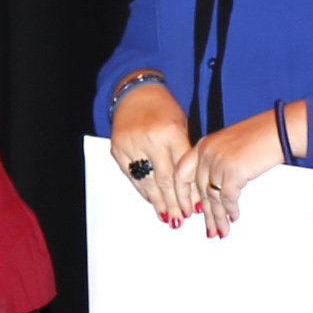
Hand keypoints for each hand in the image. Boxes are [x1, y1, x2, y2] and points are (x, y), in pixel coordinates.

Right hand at [109, 81, 195, 223]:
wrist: (136, 93)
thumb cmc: (165, 110)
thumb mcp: (182, 126)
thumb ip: (185, 154)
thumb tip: (195, 189)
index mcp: (171, 133)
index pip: (181, 171)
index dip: (188, 193)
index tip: (195, 209)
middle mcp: (150, 140)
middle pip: (164, 180)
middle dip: (173, 203)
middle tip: (180, 219)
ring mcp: (131, 145)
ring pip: (146, 181)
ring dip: (157, 201)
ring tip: (166, 217)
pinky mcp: (117, 149)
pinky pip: (132, 175)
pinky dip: (143, 189)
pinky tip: (151, 200)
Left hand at [184, 104, 296, 235]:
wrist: (279, 129)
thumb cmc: (261, 134)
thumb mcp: (230, 145)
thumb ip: (217, 162)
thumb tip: (215, 187)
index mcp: (203, 145)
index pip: (182, 174)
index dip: (183, 195)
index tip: (187, 209)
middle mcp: (206, 153)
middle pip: (199, 190)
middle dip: (206, 213)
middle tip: (209, 228)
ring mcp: (218, 162)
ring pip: (212, 197)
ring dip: (218, 217)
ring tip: (222, 230)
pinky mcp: (233, 171)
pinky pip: (228, 198)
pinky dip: (231, 210)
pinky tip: (233, 216)